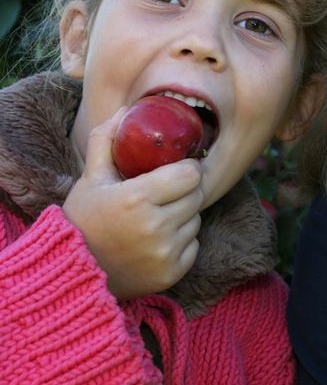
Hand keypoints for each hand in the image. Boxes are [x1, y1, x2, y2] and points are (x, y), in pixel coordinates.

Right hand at [63, 108, 204, 299]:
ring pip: (196, 221)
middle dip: (184, 191)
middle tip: (165, 194)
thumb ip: (107, 141)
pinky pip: (193, 246)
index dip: (187, 169)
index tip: (178, 169)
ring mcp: (165, 253)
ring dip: (183, 216)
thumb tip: (126, 110)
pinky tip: (157, 241)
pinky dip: (181, 242)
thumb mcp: (91, 178)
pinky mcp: (172, 273)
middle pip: (197, 196)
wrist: (73, 271)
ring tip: (156, 218)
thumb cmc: (83, 219)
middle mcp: (155, 227)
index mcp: (137, 199)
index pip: (191, 175)